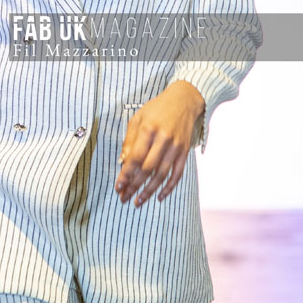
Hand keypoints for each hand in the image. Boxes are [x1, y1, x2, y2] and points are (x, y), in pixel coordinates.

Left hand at [115, 81, 204, 206]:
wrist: (184, 100)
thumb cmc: (157, 109)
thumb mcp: (138, 118)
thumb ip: (129, 140)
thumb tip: (122, 162)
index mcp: (148, 130)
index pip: (135, 158)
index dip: (126, 174)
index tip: (118, 187)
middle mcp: (163, 139)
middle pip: (147, 169)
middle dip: (134, 186)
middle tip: (124, 198)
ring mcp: (176, 147)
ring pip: (162, 175)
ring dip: (149, 191)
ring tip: (138, 201)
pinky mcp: (184, 152)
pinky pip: (177, 174)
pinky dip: (169, 187)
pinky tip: (160, 196)